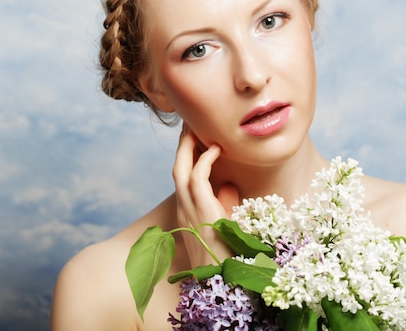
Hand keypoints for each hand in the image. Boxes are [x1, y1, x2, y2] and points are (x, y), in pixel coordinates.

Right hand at [173, 124, 238, 267]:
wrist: (224, 280)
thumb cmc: (228, 254)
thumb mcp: (226, 224)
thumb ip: (224, 203)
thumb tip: (228, 185)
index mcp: (189, 211)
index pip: (183, 177)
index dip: (187, 156)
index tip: (195, 137)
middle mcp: (185, 208)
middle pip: (177, 168)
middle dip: (183, 145)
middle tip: (189, 124)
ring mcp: (190, 210)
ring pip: (181, 170)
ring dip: (188, 146)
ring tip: (195, 127)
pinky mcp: (202, 212)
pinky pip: (198, 178)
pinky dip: (205, 160)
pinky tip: (215, 148)